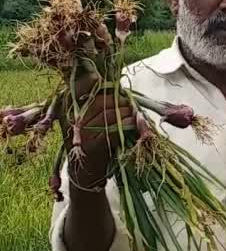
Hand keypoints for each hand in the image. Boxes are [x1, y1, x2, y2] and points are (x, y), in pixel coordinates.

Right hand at [64, 72, 135, 191]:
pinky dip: (128, 124)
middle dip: (118, 100)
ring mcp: (82, 133)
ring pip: (110, 113)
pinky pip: (115, 128)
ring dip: (127, 112)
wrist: (85, 173)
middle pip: (100, 100)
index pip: (76, 90)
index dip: (88, 82)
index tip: (98, 77)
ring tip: (133, 114)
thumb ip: (93, 105)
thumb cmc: (91, 143)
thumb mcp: (86, 122)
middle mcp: (72, 121)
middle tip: (128, 103)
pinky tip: (133, 124)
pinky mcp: (93, 145)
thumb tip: (112, 85)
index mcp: (67, 112)